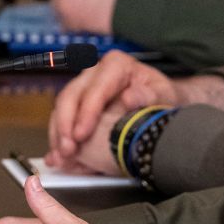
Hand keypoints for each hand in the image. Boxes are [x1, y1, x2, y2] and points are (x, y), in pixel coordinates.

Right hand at [46, 51, 182, 169]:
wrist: (159, 102)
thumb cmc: (161, 97)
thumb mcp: (164, 95)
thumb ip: (151, 96)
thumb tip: (130, 98)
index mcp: (116, 65)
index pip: (96, 89)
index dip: (86, 113)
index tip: (81, 135)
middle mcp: (95, 73)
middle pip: (71, 96)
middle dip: (65, 126)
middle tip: (68, 150)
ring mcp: (84, 87)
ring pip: (62, 109)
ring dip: (59, 135)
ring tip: (62, 158)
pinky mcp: (78, 104)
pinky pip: (62, 121)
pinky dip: (59, 140)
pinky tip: (60, 157)